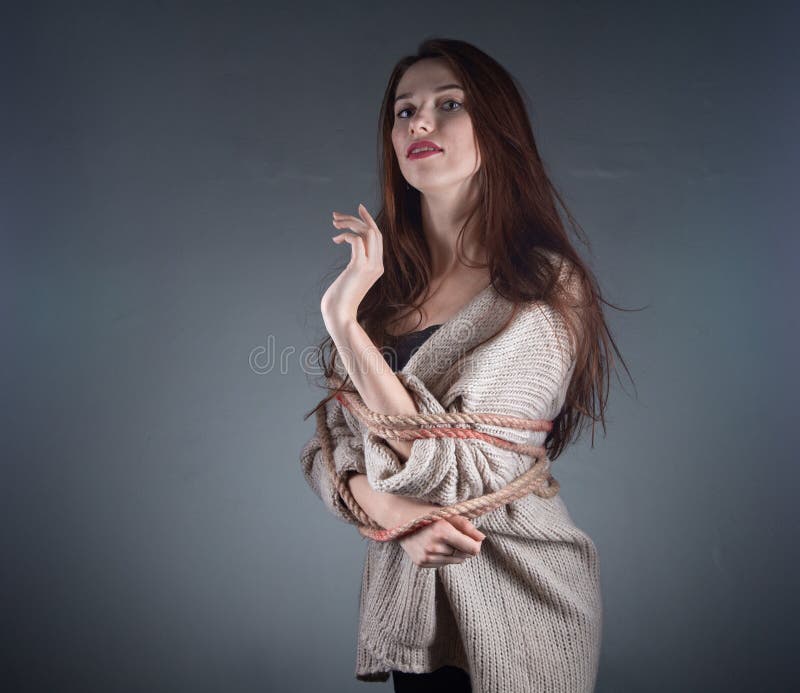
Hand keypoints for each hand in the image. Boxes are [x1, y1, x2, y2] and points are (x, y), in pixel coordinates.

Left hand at [321, 203, 383, 327]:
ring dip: (350, 224)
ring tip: (334, 224)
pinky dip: (346, 235)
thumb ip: (356, 261)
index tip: (359, 208)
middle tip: (336, 216)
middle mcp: (378, 265)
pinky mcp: (359, 267)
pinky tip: (336, 240)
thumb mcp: (351, 275)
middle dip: (357, 218)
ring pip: (367, 233)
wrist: (339, 313)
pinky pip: (357, 241)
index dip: (369, 221)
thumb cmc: (341, 297)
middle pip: (374, 231)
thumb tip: (350, 244)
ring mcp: (370, 266)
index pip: (378, 238)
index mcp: (378, 266)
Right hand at [397, 515, 485, 568]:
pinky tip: (435, 545)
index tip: (471, 536)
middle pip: (464, 556)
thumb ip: (466, 525)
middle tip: (454, 534)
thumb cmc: (425, 511)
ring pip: (454, 561)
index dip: (475, 543)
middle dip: (464, 547)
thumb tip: (482, 538)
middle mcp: (434, 547)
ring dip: (454, 552)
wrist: (398, 517)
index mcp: (443, 532)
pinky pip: (442, 564)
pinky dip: (443, 556)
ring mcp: (426, 557)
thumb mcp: (447, 512)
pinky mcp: (421, 563)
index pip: (473, 549)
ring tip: (443, 539)